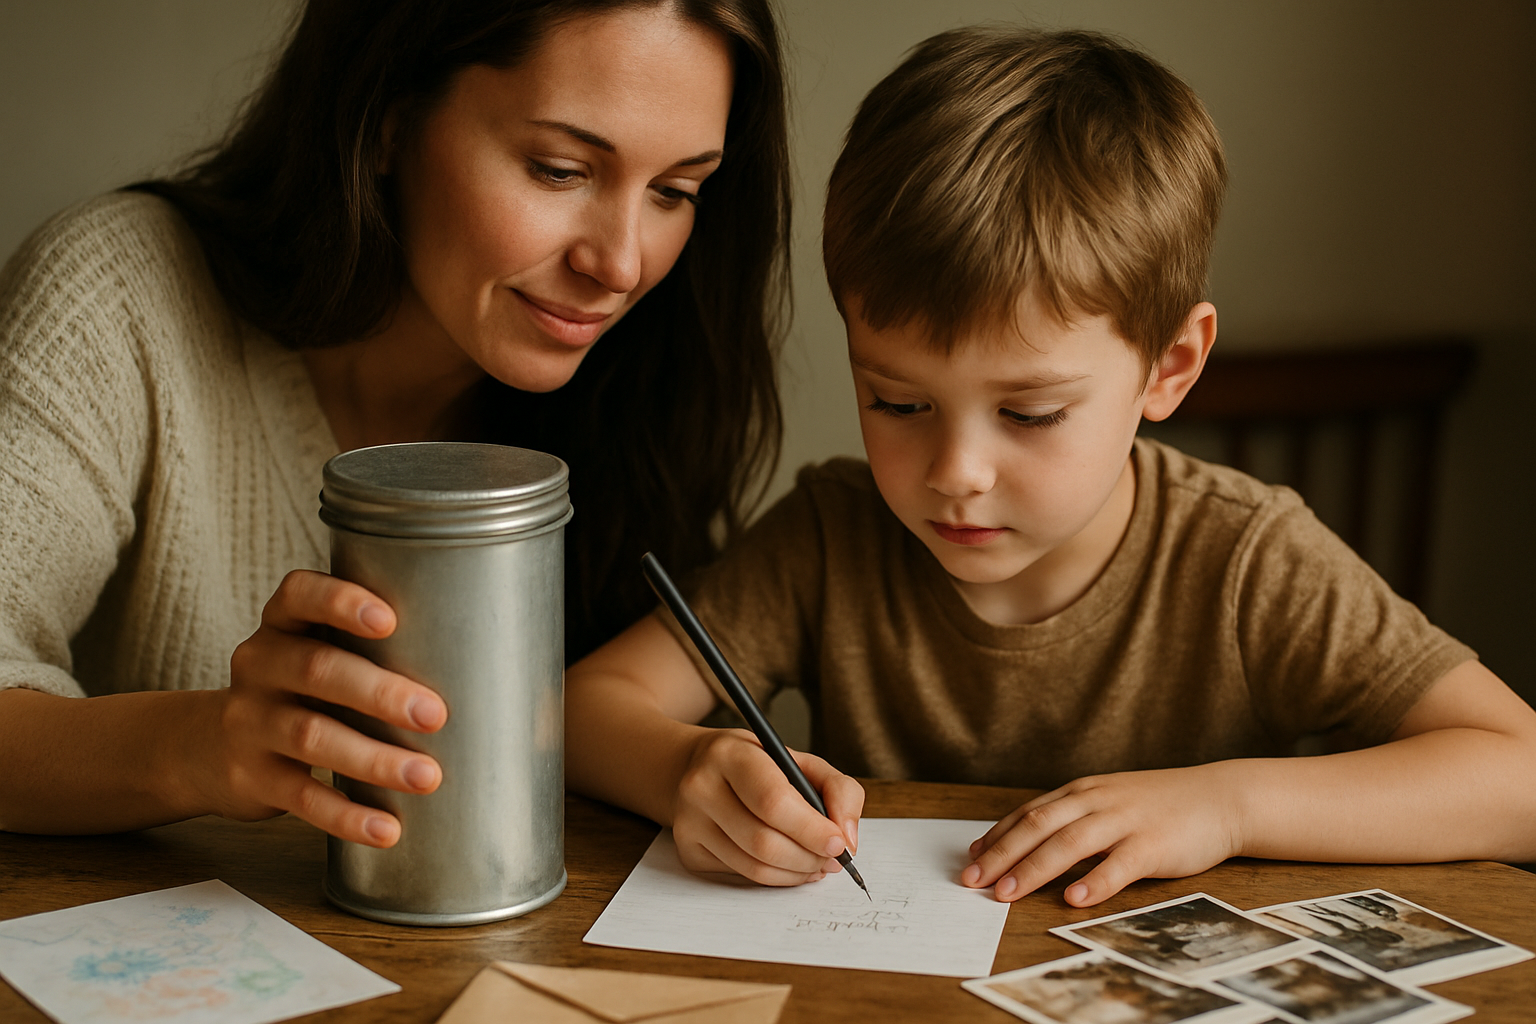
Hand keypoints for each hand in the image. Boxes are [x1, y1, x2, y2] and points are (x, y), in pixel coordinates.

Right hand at [192, 570, 447, 846]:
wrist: (208, 748)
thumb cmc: (298, 690)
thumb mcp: (318, 653)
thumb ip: (376, 648)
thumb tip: (495, 665)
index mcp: (282, 624)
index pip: (298, 595)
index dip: (340, 601)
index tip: (390, 618)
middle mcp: (259, 665)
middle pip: (317, 669)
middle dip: (380, 692)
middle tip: (435, 715)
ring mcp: (250, 722)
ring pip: (311, 735)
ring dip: (373, 758)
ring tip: (426, 777)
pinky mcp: (252, 776)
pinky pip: (300, 796)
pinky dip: (346, 815)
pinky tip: (386, 828)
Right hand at [669, 728, 864, 885]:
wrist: (694, 768)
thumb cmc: (756, 765)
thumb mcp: (799, 759)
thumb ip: (838, 789)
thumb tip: (847, 839)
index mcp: (729, 754)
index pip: (772, 800)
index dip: (811, 828)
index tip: (839, 843)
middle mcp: (701, 787)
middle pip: (763, 841)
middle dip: (808, 857)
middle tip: (833, 858)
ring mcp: (689, 823)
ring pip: (754, 866)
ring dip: (796, 872)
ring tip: (817, 863)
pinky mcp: (689, 852)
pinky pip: (742, 876)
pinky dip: (777, 877)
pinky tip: (791, 865)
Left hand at [961, 764, 1242, 906]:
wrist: (1219, 798)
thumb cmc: (1158, 807)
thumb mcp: (1108, 803)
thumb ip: (1071, 819)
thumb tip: (1026, 845)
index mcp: (1082, 792)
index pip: (1029, 813)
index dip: (997, 837)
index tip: (970, 860)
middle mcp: (1097, 801)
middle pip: (1039, 826)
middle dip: (1001, 854)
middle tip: (972, 880)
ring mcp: (1124, 821)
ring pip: (1070, 843)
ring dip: (1034, 868)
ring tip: (1007, 892)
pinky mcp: (1152, 845)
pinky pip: (1118, 865)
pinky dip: (1094, 882)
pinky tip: (1073, 898)